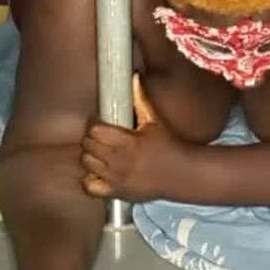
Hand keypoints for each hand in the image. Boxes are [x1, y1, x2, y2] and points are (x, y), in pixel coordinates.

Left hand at [80, 75, 185, 202]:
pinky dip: (91, 179)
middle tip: (101, 136)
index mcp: (128, 142)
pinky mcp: (117, 193)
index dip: (95, 124)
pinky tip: (100, 172)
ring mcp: (117, 179)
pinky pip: (90, 187)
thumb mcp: (155, 120)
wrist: (182, 174)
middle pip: (88, 146)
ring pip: (87, 164)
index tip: (100, 122)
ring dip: (91, 156)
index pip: (95, 130)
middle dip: (92, 139)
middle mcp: (120, 161)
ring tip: (101, 152)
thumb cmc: (169, 145)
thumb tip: (134, 77)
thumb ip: (140, 99)